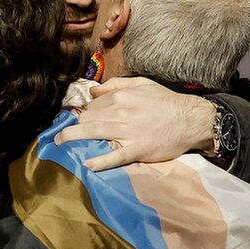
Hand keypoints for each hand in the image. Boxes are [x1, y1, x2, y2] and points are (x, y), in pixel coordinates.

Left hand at [53, 77, 216, 170]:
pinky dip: (100, 161)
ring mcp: (127, 131)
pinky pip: (114, 156)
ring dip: (72, 138)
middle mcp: (120, 112)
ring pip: (93, 134)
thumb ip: (115, 84)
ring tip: (59, 144)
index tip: (77, 120)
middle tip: (62, 134)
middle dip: (74, 126)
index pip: (92, 105)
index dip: (83, 113)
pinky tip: (87, 164)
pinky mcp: (137, 149)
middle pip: (87, 119)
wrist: (190, 120)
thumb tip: (93, 91)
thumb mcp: (142, 84)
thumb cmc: (166, 101)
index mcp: (120, 95)